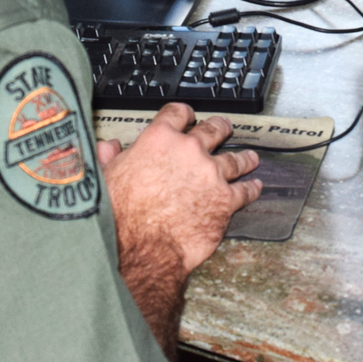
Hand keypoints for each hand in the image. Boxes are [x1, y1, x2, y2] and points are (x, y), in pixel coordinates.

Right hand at [97, 103, 261, 355]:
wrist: (141, 247)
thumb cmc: (120, 216)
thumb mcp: (106, 178)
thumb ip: (110, 158)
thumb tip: (108, 147)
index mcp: (159, 139)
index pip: (177, 114)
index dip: (184, 114)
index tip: (188, 116)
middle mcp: (189, 151)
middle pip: (213, 130)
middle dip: (220, 128)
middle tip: (225, 128)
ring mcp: (211, 174)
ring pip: (235, 159)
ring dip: (244, 158)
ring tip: (251, 157)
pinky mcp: (225, 201)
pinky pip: (245, 191)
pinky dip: (252, 188)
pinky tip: (256, 186)